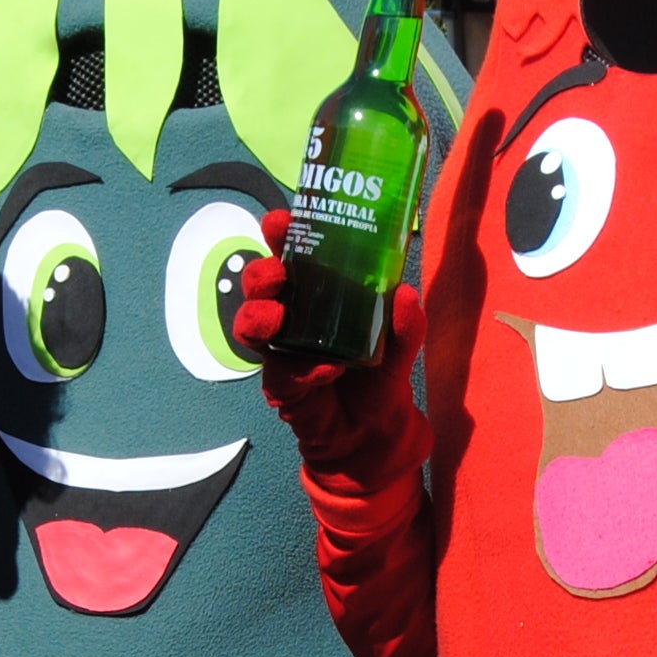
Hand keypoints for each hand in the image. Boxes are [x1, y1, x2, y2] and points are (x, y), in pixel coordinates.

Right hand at [236, 212, 426, 479]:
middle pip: (260, 284)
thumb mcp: (401, 348)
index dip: (281, 235)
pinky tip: (327, 368)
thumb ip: (406, 325)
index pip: (293, 255)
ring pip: (250, 322)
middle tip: (277, 273)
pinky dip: (303, 367)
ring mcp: (282, 350)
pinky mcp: (281, 385)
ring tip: (278, 316)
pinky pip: (281, 371)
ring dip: (258, 314)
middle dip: (261, 272)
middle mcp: (293, 316)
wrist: (375, 435)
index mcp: (318, 294)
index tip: (279, 220)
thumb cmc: (378, 378)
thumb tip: (405, 293)